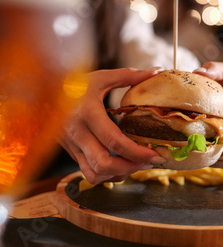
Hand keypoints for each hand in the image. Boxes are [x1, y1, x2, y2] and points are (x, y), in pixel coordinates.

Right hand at [59, 67, 165, 183]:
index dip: (138, 153)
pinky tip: (119, 165)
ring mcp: (72, 145)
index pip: (115, 142)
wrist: (43, 89)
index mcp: (88, 113)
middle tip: (148, 162)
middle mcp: (78, 133)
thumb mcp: (101, 77)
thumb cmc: (74, 82)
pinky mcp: (70, 152)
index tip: (155, 154)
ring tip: (135, 164)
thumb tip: (156, 71)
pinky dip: (106, 175)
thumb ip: (129, 75)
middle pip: (105, 164)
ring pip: (94, 174)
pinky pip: (87, 172)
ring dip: (118, 174)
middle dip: (130, 168)